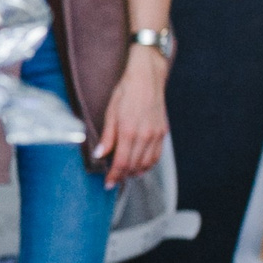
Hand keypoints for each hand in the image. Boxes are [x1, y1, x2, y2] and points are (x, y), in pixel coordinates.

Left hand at [93, 48, 169, 185]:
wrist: (147, 79)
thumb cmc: (126, 92)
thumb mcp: (110, 113)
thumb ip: (107, 137)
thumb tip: (100, 154)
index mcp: (129, 131)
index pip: (122, 162)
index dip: (114, 176)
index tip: (108, 183)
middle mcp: (145, 135)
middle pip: (134, 166)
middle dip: (123, 176)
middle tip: (114, 179)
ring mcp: (156, 135)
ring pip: (147, 163)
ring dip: (135, 172)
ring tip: (125, 174)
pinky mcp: (162, 132)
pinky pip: (156, 155)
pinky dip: (148, 164)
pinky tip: (140, 166)